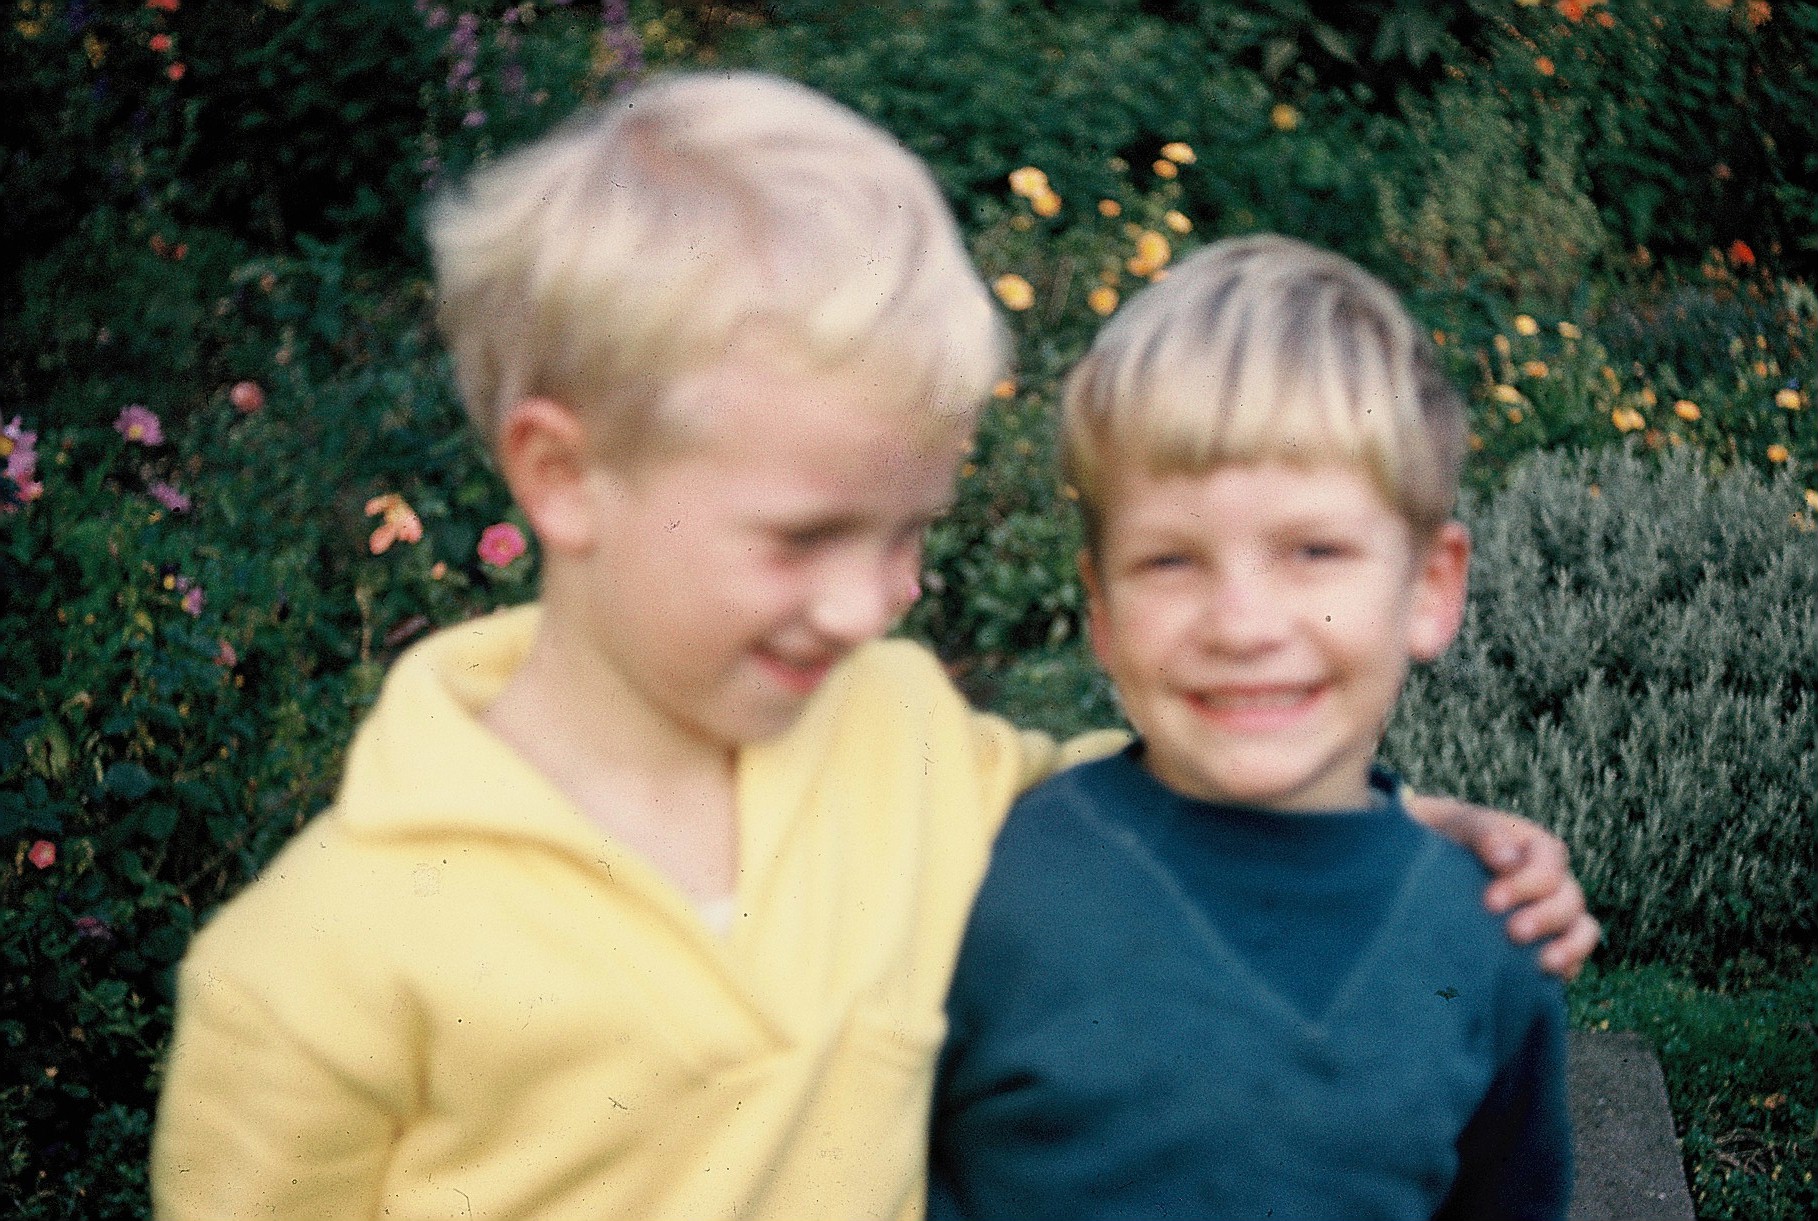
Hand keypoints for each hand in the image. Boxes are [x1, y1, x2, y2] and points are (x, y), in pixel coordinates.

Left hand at [1404, 794, 1601, 980]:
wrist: (1435, 865)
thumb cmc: (1454, 841)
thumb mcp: (1464, 828)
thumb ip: (1485, 834)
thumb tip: (1506, 858)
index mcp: (1539, 850)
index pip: (1548, 867)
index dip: (1525, 885)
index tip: (1490, 902)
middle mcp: (1556, 882)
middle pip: (1569, 900)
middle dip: (1544, 918)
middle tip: (1513, 933)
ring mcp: (1557, 913)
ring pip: (1582, 928)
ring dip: (1568, 946)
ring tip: (1544, 962)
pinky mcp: (1552, 942)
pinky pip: (1575, 955)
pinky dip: (1569, 964)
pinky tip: (1547, 975)